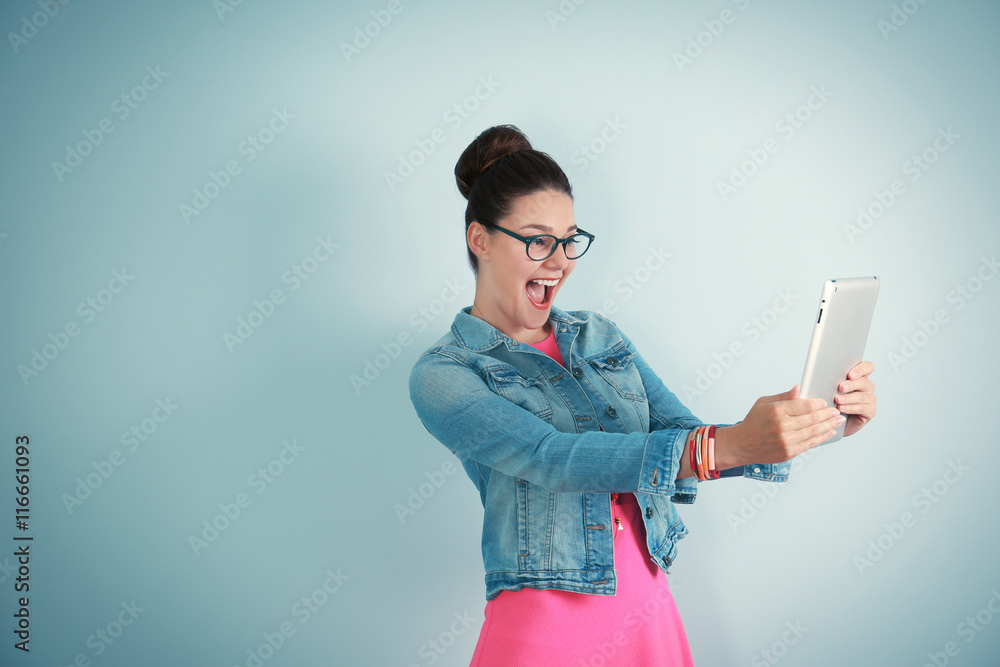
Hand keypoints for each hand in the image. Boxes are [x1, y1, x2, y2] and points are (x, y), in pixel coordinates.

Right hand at [715, 385, 842, 466]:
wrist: (741, 444)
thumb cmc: (753, 422)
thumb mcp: (763, 403)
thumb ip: (783, 397)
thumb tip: (799, 388)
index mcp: (776, 411)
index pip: (804, 405)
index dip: (818, 404)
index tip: (824, 402)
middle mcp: (782, 426)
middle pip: (812, 418)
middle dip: (827, 414)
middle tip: (836, 410)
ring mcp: (786, 441)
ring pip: (814, 431)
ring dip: (828, 425)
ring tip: (837, 420)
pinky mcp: (789, 452)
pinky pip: (810, 444)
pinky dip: (822, 437)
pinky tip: (829, 432)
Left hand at [835, 360, 876, 436]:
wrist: (836, 420)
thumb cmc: (832, 401)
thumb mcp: (830, 388)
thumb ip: (831, 380)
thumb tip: (820, 373)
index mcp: (860, 377)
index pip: (867, 367)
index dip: (861, 369)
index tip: (850, 375)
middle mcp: (867, 387)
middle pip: (864, 382)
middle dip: (851, 384)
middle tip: (840, 387)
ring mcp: (870, 399)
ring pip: (862, 396)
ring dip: (849, 398)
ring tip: (837, 400)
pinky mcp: (870, 411)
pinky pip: (863, 408)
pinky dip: (851, 408)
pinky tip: (841, 408)